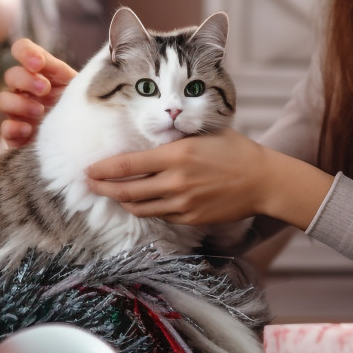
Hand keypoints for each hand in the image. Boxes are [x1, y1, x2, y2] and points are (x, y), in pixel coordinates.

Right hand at [0, 38, 76, 147]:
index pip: (22, 50)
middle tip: (44, 89)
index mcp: (41, 71)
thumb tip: (105, 58)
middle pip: (12, 75)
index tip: (38, 63)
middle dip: (26, 79)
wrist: (85, 141)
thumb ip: (84, 73)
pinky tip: (28, 130)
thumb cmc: (85, 109)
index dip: (25, 52)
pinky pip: (4, 127)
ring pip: (4, 99)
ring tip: (39, 111)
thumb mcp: (86, 88)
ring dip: (19, 103)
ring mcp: (18, 112)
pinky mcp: (15, 134)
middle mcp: (25, 89)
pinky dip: (13, 127)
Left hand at [85, 129, 271, 226]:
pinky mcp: (190, 218)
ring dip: (121, 201)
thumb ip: (174, 139)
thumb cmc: (235, 150)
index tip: (89, 170)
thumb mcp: (203, 134)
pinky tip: (140, 202)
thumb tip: (147, 141)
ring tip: (112, 194)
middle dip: (103, 188)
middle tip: (90, 185)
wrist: (263, 181)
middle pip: (126, 191)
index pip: (128, 165)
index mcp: (176, 155)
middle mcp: (175, 182)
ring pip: (140, 207)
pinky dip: (145, 209)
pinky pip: (160, 215)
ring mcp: (183, 204)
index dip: (103, 169)